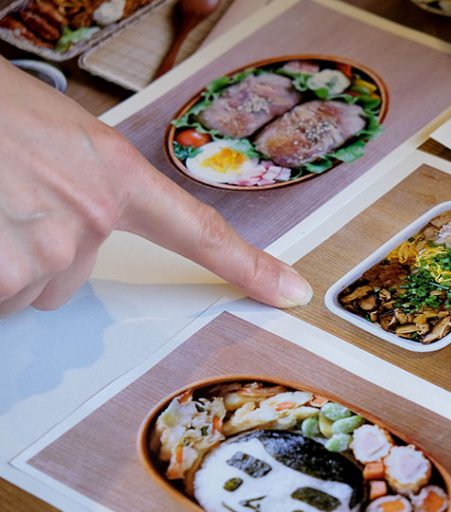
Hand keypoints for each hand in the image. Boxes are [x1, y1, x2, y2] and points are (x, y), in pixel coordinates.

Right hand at [0, 58, 311, 316]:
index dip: (249, 267)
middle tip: (2, 204)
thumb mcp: (57, 143)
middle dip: (34, 253)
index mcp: (117, 176)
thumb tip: (69, 251)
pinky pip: (0, 298)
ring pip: (28, 291)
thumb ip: (84, 194)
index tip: (290, 292)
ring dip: (1, 264)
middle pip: (72, 278)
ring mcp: (51, 244)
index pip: (200, 231)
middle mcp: (94, 214)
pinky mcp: (8, 269)